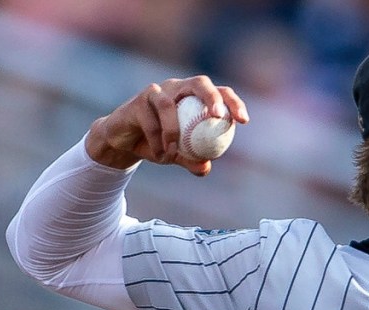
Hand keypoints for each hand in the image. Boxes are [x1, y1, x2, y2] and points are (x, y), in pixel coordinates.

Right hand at [86, 77, 248, 174]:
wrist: (124, 142)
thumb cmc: (156, 144)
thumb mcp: (176, 155)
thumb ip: (192, 159)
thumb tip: (206, 168)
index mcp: (193, 97)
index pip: (219, 92)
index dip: (233, 102)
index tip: (244, 120)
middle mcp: (177, 88)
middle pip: (199, 82)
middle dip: (212, 97)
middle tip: (217, 117)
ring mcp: (156, 92)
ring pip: (168, 105)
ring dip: (173, 131)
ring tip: (173, 152)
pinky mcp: (138, 100)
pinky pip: (150, 120)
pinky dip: (157, 140)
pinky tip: (161, 154)